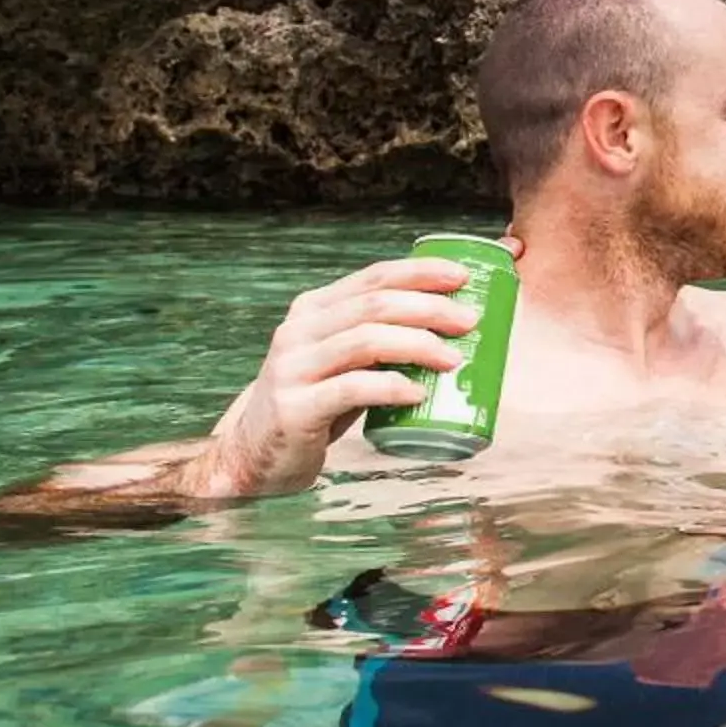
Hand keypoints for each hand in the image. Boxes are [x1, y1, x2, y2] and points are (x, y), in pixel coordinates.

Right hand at [187, 258, 480, 499]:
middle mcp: (299, 330)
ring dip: (419, 344)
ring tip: (455, 359)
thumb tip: (458, 323)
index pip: (374, 277)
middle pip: (376, 305)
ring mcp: (292, 367)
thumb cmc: (318, 402)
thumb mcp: (344, 361)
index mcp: (313, 309)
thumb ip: (381, 339)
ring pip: (366, 340)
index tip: (464, 277)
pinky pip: (351, 388)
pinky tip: (419, 393)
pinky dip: (392, 387)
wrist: (254, 454)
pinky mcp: (294, 406)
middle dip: (430, 308)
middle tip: (470, 322)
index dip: (421, 272)